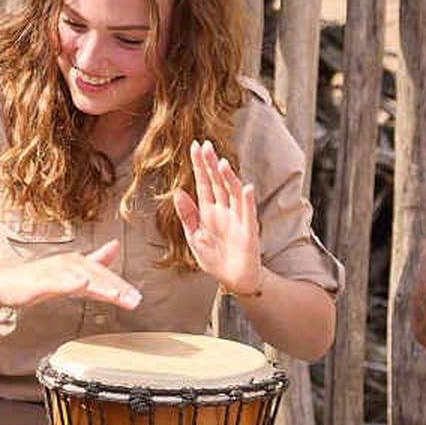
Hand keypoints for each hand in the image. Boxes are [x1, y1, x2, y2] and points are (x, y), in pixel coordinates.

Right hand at [0, 239, 137, 335]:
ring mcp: (55, 271)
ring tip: (116, 295)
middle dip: (117, 288)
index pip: (105, 276)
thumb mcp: (72, 271)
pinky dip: (70, 282)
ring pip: (82, 278)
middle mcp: (70, 263)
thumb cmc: (38, 280)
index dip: (122, 287)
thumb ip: (95, 261)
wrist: (6, 284)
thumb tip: (114, 246)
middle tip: (134, 300)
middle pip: (98, 276)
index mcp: (79, 262)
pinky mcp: (41, 280)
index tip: (138, 298)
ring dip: (100, 285)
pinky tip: (81, 283)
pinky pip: (58, 281)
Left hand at [169, 140, 270, 299]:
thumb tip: (177, 191)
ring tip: (221, 163)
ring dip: (228, 178)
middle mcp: (223, 210)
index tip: (194, 146)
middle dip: (211, 165)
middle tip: (206, 145)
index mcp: (208, 210)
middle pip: (217, 183)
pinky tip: (244, 188)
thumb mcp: (194, 237)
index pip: (203, 183)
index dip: (199, 165)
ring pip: (232, 193)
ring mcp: (237, 218)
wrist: (232, 279)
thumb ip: (187, 215)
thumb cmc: (214, 258)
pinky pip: (248, 214)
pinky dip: (246, 201)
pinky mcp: (248, 231)